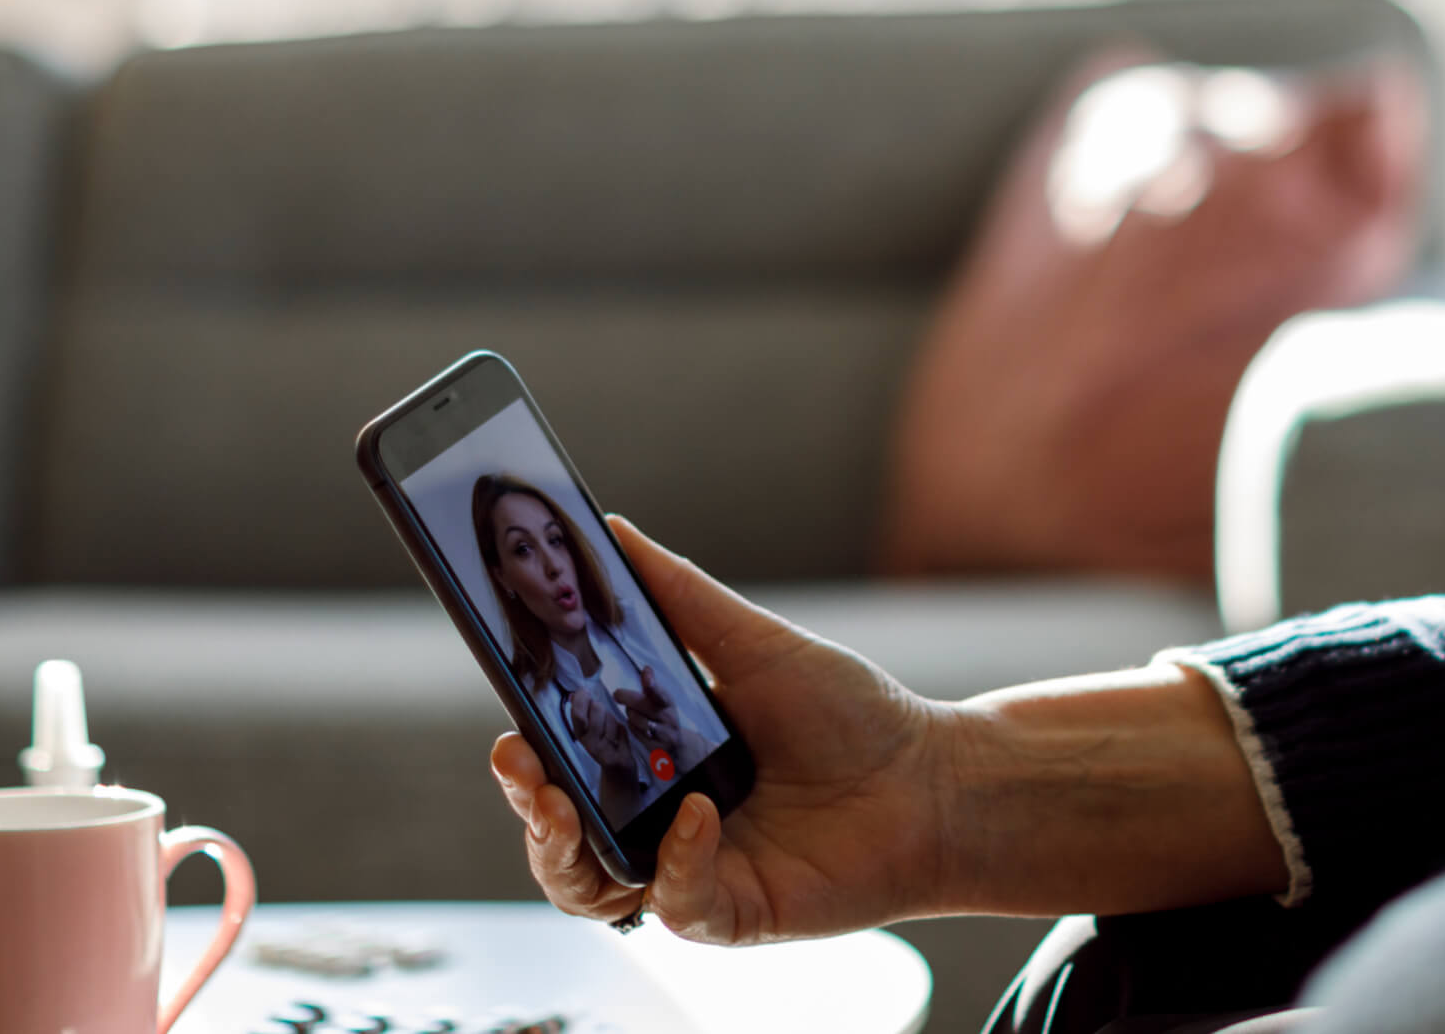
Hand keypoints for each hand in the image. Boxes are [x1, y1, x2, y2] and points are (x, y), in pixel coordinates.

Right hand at [491, 516, 954, 944]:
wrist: (935, 779)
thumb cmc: (853, 716)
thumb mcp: (755, 643)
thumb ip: (679, 595)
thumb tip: (613, 530)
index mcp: (657, 762)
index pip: (565, 768)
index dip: (527, 755)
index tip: (509, 725)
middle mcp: (662, 822)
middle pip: (559, 834)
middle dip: (527, 805)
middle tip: (521, 766)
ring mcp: (692, 871)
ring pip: (590, 888)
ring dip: (564, 851)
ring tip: (564, 806)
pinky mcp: (731, 912)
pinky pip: (674, 904)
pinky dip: (676, 860)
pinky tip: (700, 816)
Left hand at [614, 664, 690, 762]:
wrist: (676, 744)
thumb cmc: (662, 716)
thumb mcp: (661, 700)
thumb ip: (652, 685)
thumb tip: (646, 668)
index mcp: (668, 702)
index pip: (660, 692)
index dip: (652, 684)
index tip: (645, 673)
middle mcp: (668, 717)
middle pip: (643, 705)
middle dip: (627, 698)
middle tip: (617, 694)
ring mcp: (663, 733)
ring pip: (637, 719)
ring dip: (630, 714)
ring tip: (630, 711)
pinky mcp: (656, 746)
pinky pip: (636, 733)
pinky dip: (632, 727)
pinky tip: (633, 724)